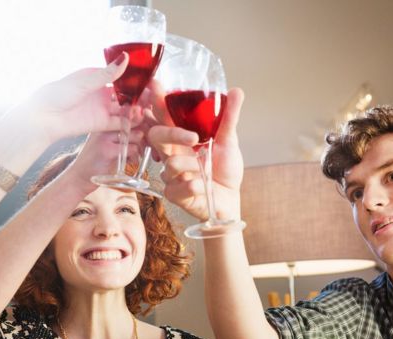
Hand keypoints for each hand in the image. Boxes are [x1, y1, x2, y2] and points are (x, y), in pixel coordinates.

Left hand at [3, 52, 140, 146]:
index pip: (119, 76)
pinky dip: (128, 122)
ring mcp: (101, 109)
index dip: (134, 79)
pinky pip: (118, 123)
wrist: (44, 118)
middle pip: (124, 94)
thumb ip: (108, 74)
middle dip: (137, 96)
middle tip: (151, 97)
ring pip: (124, 109)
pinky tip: (137, 119)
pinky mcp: (100, 124)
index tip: (149, 79)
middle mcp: (100, 93)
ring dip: (135, 109)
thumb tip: (126, 58)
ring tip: (145, 109)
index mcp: (95, 77)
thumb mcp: (85, 81)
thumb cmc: (58, 94)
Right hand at [63, 129, 143, 192]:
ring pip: (136, 137)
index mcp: (103, 123)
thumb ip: (121, 136)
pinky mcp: (107, 150)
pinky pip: (131, 149)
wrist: (78, 177)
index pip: (128, 116)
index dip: (139, 125)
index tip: (142, 136)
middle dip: (142, 138)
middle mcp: (103, 127)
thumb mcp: (106, 144)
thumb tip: (143, 131)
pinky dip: (134, 158)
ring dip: (138, 149)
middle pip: (135, 125)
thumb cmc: (95, 161)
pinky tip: (128, 163)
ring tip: (132, 158)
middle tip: (139, 149)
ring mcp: (105, 138)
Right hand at [147, 88, 244, 220]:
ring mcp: (170, 173)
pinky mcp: (173, 194)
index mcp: (181, 136)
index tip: (156, 85)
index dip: (157, 101)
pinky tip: (203, 187)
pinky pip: (176, 188)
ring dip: (192, 167)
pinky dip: (193, 187)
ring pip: (170, 164)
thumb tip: (236, 91)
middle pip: (156, 136)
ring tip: (207, 172)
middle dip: (173, 134)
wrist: (229, 198)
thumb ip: (228, 117)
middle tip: (193, 137)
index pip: (163, 116)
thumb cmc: (224, 168)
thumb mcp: (228, 141)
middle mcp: (172, 152)